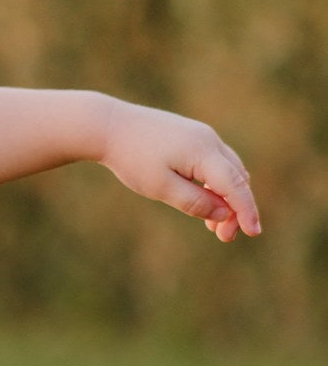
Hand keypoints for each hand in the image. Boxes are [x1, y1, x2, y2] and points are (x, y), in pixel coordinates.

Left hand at [98, 99, 260, 242]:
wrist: (112, 127)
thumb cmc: (133, 159)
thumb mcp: (161, 187)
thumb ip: (193, 202)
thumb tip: (223, 213)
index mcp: (204, 153)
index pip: (235, 185)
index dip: (246, 210)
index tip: (253, 232)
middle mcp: (209, 141)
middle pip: (236, 178)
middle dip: (236, 209)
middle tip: (225, 238)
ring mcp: (203, 137)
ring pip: (228, 170)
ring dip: (226, 198)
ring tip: (214, 227)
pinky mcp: (193, 138)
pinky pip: (215, 164)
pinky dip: (216, 185)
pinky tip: (206, 202)